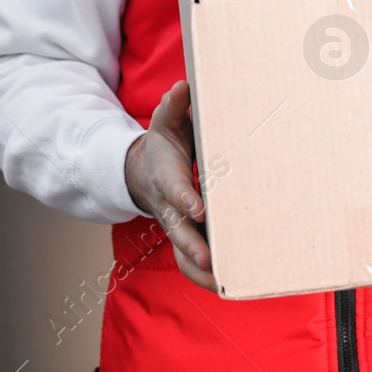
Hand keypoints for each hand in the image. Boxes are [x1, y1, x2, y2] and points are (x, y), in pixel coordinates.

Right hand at [125, 80, 216, 290]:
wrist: (143, 172)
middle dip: (192, 246)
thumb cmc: (164, 145)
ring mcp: (175, 224)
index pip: (175, 190)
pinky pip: (190, 259)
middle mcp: (168, 206)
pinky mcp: (184, 235)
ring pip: (183, 252)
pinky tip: (228, 285)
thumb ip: (174, 106)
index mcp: (166, 176)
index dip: (185, 200)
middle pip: (177, 230)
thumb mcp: (165, 121)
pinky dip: (204, 274)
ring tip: (225, 284)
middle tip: (210, 261)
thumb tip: (182, 87)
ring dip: (200, 269)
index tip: (200, 210)